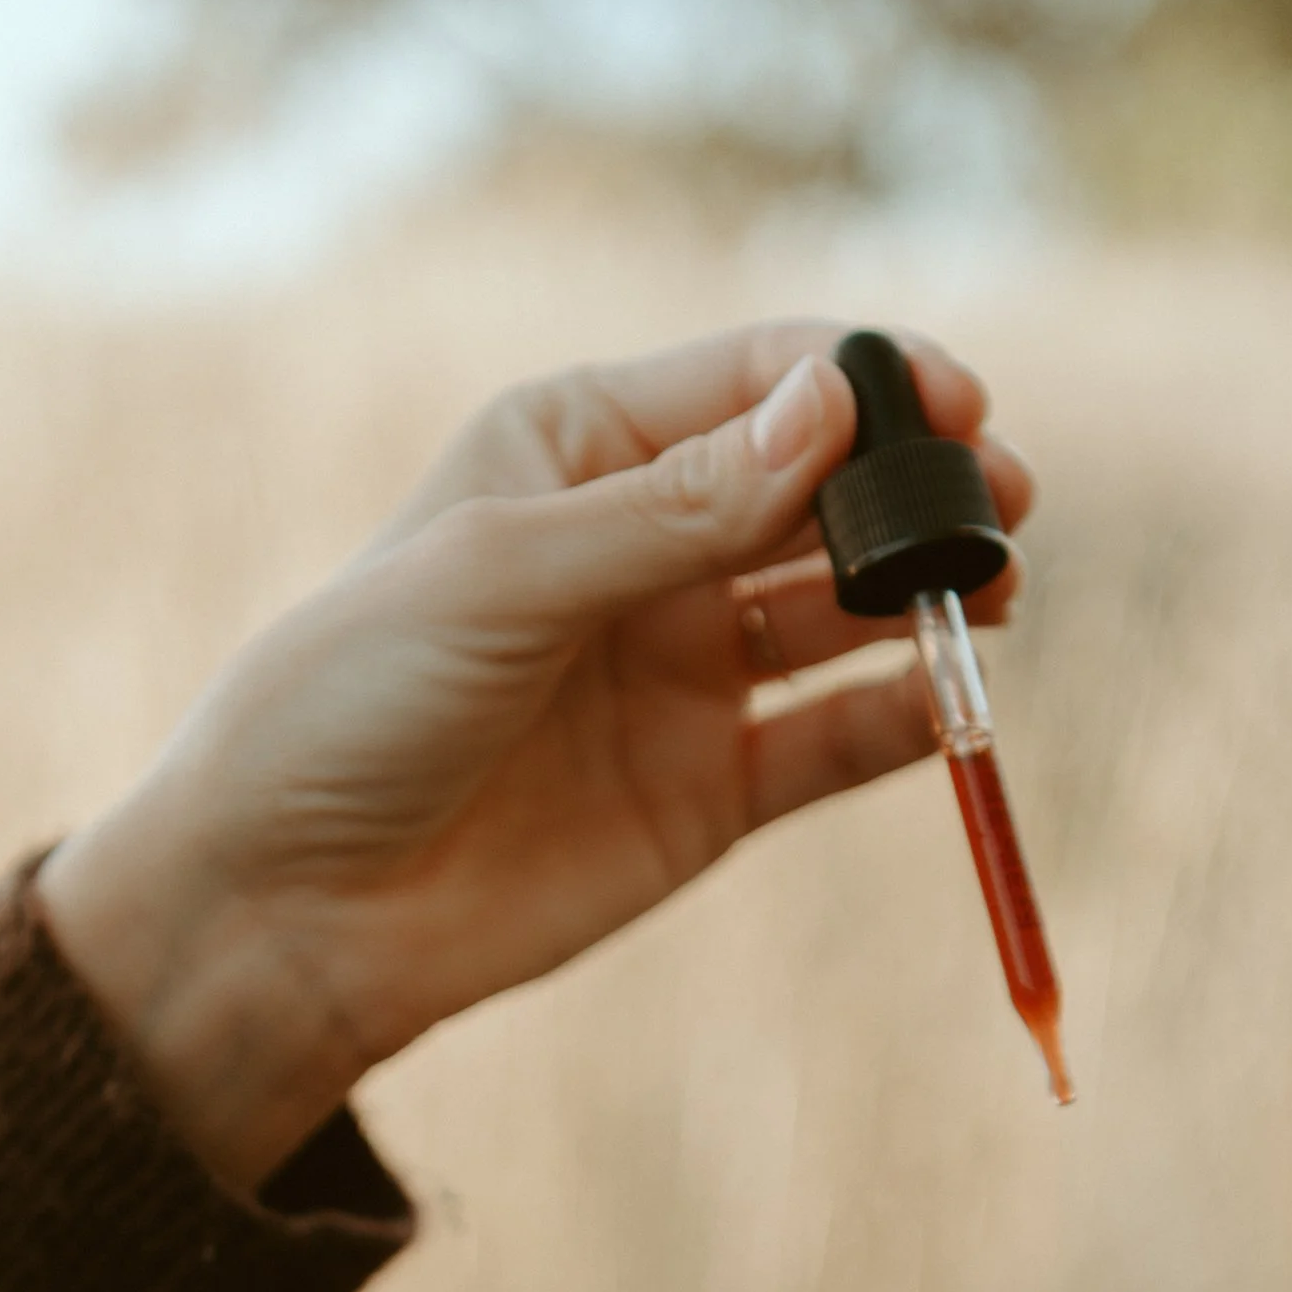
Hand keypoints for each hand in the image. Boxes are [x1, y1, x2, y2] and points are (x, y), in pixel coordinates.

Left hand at [39, 322, 1032, 1187]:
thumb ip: (678, 508)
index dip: (863, 382)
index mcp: (578, 451)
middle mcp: (643, 548)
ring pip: (844, 608)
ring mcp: (683, 671)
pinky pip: (837, 737)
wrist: (291, 909)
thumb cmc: (355, 706)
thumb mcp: (507, 579)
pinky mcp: (710, 789)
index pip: (756, 383)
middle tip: (1000, 499)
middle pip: (820, 491)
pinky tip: (957, 702)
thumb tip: (832, 407)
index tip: (952, 402)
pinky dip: (907, 718)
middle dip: (915, 485)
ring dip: (929, 592)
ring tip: (995, 590)